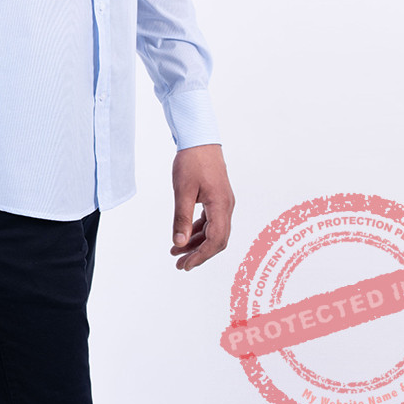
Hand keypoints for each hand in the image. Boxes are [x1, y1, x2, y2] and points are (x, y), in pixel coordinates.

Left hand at [170, 144, 234, 270]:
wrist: (199, 139)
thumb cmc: (192, 161)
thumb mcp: (183, 190)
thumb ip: (182, 218)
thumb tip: (179, 243)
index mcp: (221, 206)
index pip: (215, 240)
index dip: (201, 255)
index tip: (185, 264)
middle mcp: (226, 206)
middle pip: (217, 240)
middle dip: (199, 254)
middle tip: (180, 264)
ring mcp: (223, 203)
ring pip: (213, 231)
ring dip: (196, 243)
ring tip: (177, 252)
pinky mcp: (217, 198)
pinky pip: (211, 221)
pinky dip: (198, 231)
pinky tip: (185, 236)